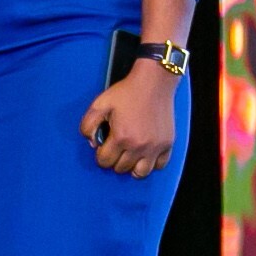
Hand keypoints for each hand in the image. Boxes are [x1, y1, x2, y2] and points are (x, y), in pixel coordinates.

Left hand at [82, 61, 176, 177]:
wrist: (153, 83)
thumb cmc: (126, 93)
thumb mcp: (98, 105)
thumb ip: (88, 125)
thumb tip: (92, 143)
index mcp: (121, 137)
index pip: (105, 161)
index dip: (100, 156)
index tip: (103, 148)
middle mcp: (140, 145)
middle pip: (121, 168)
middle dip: (114, 161)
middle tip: (115, 149)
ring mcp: (156, 146)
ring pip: (141, 172)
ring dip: (132, 167)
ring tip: (128, 156)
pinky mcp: (168, 144)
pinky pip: (160, 166)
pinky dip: (151, 164)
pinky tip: (144, 155)